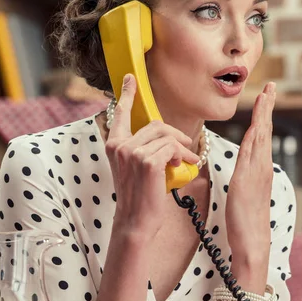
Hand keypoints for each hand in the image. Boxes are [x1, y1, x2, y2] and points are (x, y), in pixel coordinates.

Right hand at [105, 74, 199, 236]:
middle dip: (176, 135)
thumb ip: (143, 150)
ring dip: (182, 148)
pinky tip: (185, 165)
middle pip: (156, 124)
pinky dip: (183, 156)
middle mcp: (120, 146)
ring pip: (166, 136)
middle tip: (187, 148)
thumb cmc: (139, 197)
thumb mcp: (135, 169)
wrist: (135, 221)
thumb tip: (166, 138)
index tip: (130, 79)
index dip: (128, 95)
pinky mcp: (147, 162)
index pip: (120, 114)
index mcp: (114, 145)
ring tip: (187, 161)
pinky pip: (172, 148)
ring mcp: (132, 153)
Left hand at [225, 82, 275, 279]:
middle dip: (267, 107)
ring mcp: (257, 174)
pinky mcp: (248, 181)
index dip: (262, 115)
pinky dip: (255, 137)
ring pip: (260, 138)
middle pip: (263, 131)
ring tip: (266, 95)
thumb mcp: (242, 193)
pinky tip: (256, 124)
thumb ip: (243, 177)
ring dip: (263, 115)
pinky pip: (252, 154)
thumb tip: (241, 168)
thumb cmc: (245, 222)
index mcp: (258, 169)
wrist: (252, 242)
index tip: (265, 96)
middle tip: (271, 86)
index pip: (259, 136)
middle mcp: (261, 168)